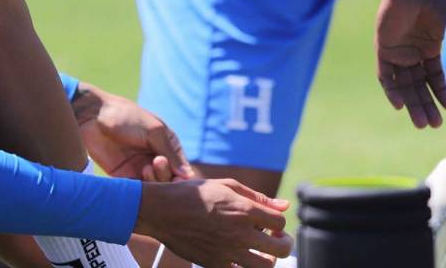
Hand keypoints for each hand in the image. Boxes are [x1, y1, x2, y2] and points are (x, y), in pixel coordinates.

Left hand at [71, 83, 193, 181]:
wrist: (91, 117)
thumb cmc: (125, 116)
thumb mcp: (153, 130)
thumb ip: (170, 152)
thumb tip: (188, 175)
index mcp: (166, 146)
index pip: (182, 169)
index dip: (181, 176)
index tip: (177, 174)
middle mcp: (155, 160)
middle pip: (169, 181)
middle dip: (166, 176)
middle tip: (155, 164)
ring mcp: (139, 169)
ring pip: (155, 188)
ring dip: (154, 183)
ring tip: (145, 168)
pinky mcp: (123, 178)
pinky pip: (137, 191)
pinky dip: (141, 191)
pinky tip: (137, 180)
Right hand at [136, 178, 292, 267]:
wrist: (160, 210)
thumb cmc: (191, 194)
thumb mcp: (224, 186)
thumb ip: (256, 196)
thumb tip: (284, 205)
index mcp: (243, 209)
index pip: (280, 222)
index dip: (278, 222)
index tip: (270, 223)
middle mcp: (239, 232)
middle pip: (281, 248)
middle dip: (283, 243)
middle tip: (275, 239)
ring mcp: (228, 251)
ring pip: (265, 266)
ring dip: (268, 259)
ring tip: (260, 252)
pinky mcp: (215, 264)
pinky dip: (243, 266)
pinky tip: (239, 257)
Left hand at [375, 0, 445, 127]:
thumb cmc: (439, 6)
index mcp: (433, 48)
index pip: (439, 79)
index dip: (445, 95)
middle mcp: (415, 52)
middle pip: (421, 86)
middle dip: (427, 105)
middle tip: (433, 126)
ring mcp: (399, 51)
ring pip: (404, 84)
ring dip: (412, 103)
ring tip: (421, 123)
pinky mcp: (383, 48)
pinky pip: (385, 74)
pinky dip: (391, 90)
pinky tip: (399, 105)